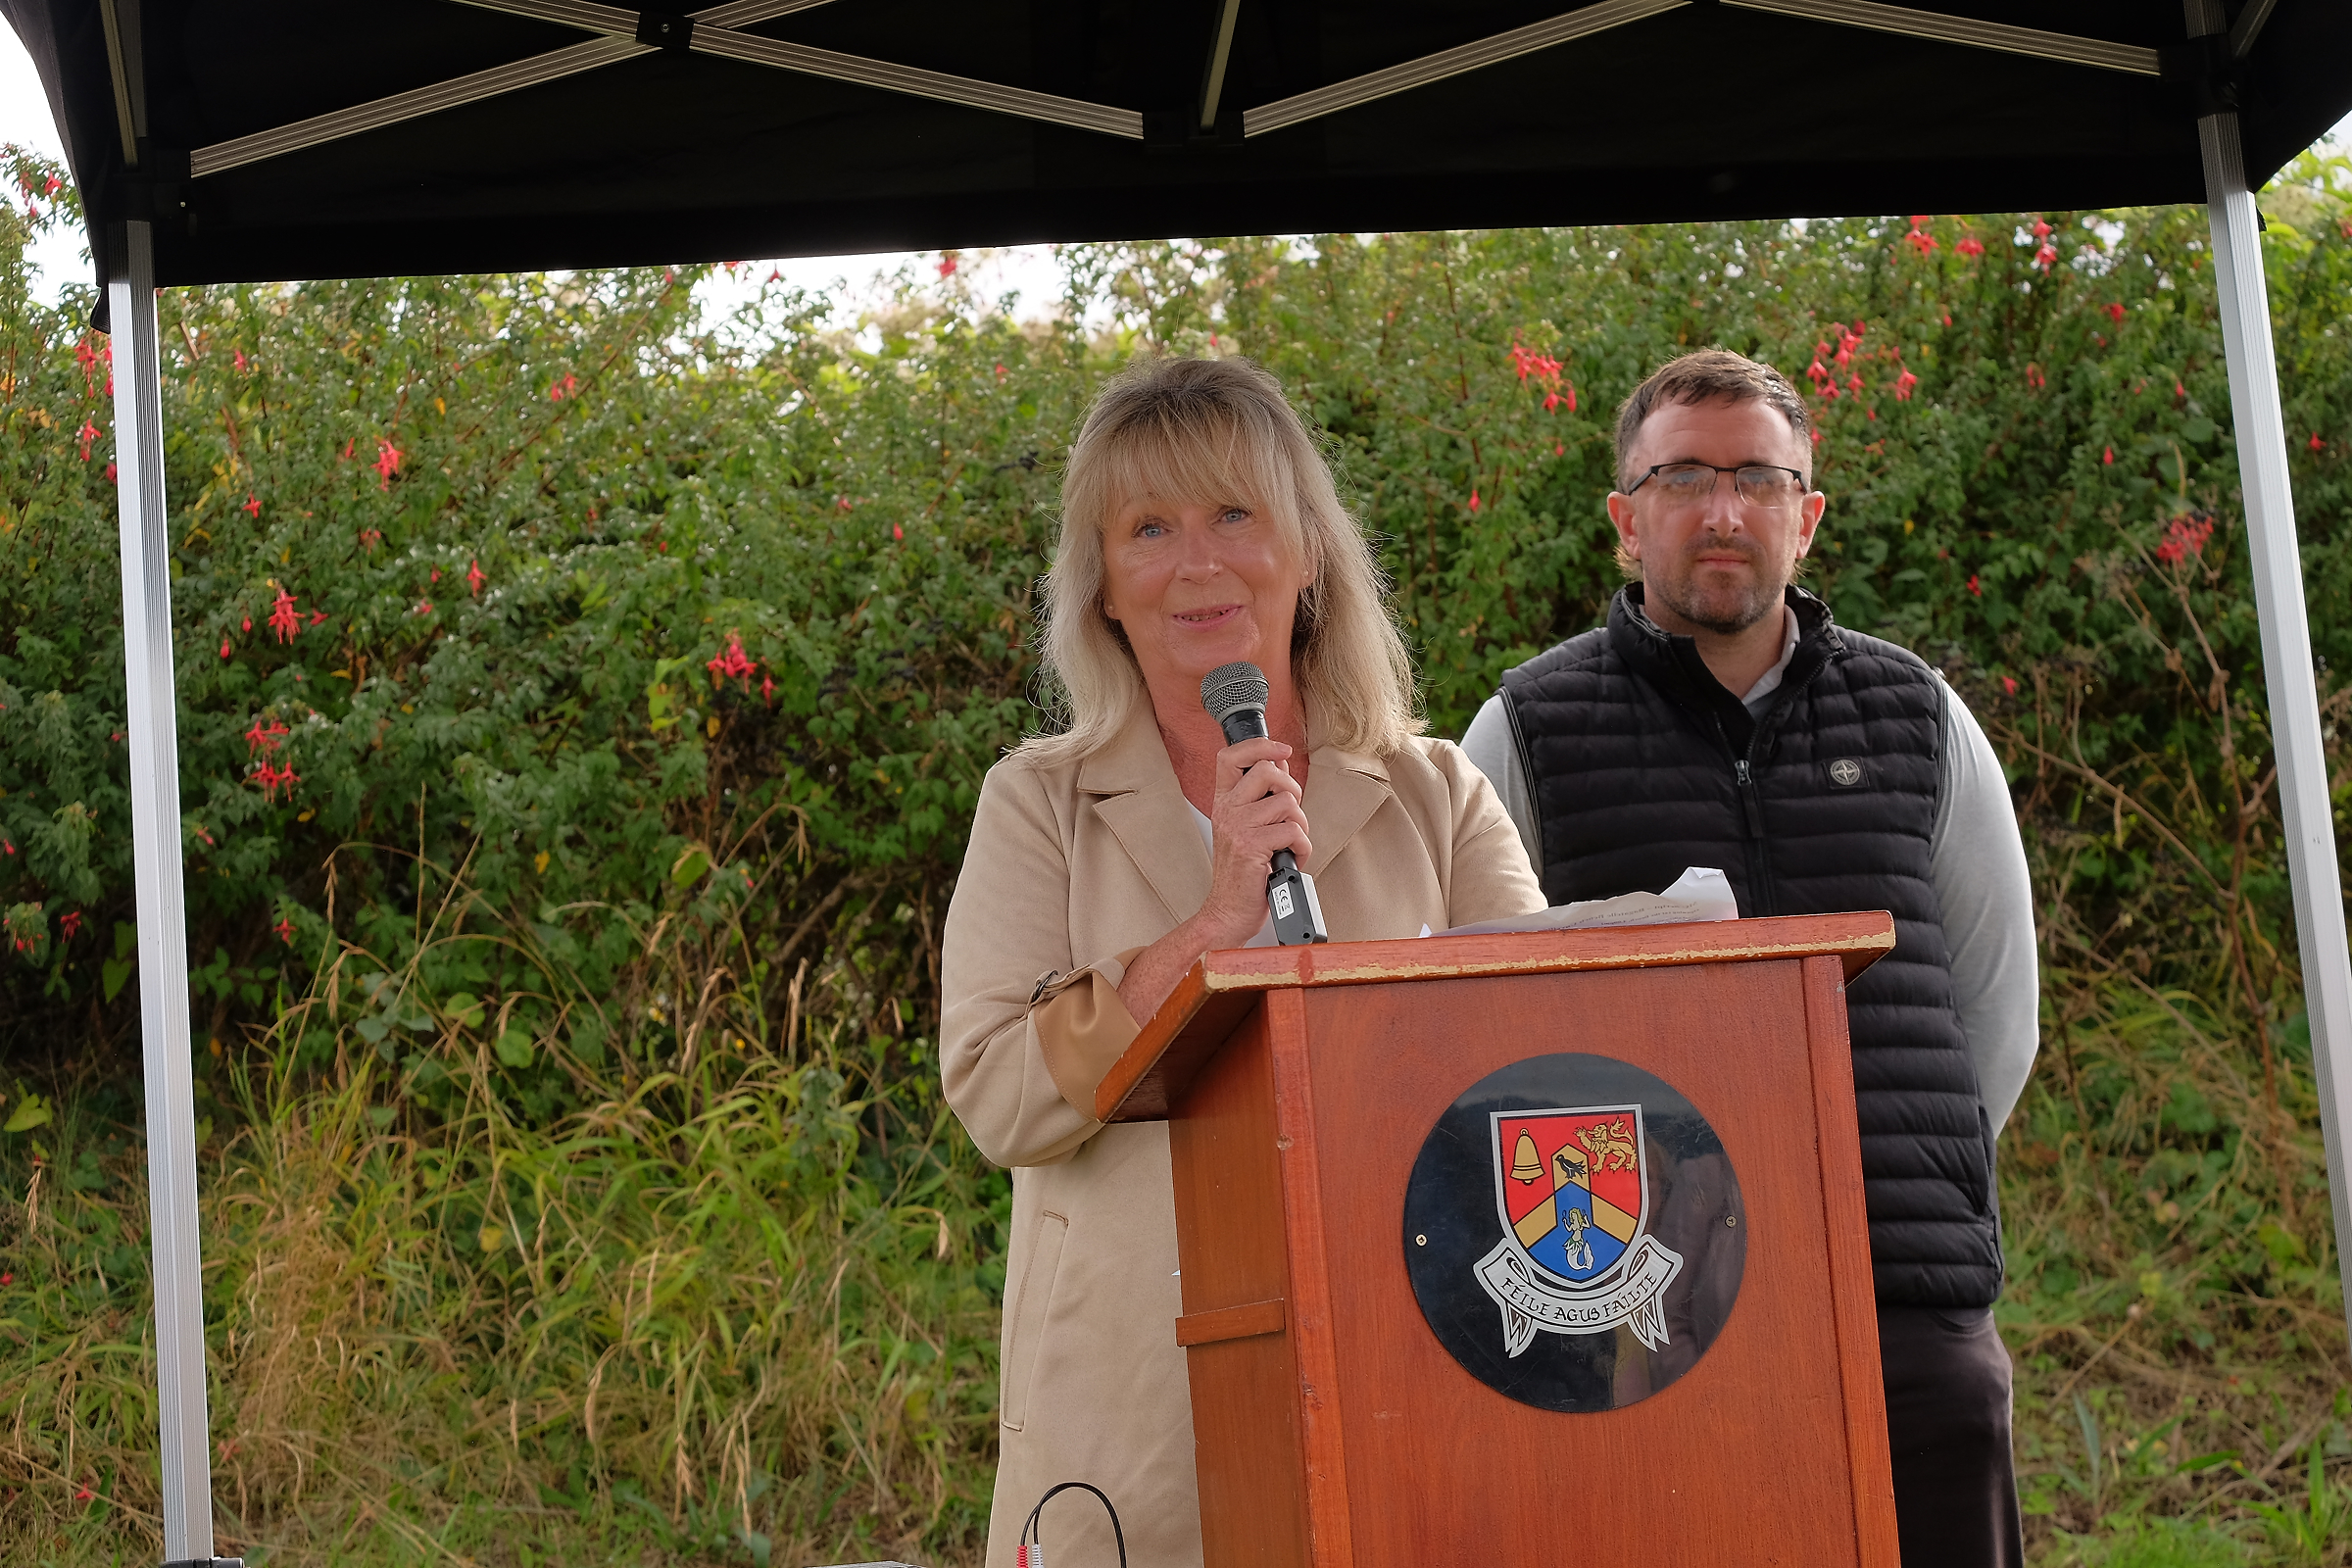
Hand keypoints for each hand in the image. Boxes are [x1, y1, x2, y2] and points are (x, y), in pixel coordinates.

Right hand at [1114, 735, 1313, 1030]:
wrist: (1227, 912)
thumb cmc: (1241, 872)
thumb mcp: (1245, 828)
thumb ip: (1260, 797)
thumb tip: (1279, 764)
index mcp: (1223, 802)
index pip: (1230, 756)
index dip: (1259, 745)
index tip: (1281, 750)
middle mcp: (1227, 811)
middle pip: (1268, 772)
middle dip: (1292, 790)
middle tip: (1291, 813)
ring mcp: (1238, 829)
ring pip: (1287, 803)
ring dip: (1300, 825)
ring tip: (1291, 844)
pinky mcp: (1252, 848)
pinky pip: (1293, 832)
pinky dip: (1303, 848)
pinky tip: (1292, 859)